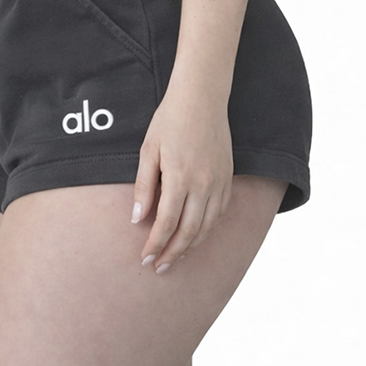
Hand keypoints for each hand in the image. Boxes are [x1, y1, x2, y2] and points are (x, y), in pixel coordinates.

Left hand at [131, 81, 233, 272]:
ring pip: (207, 226)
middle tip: (159, 267)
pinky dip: (208, 228)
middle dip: (172, 253)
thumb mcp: (148, 149)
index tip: (145, 259)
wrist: (201, 97)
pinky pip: (220, 212)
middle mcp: (203, 184)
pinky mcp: (228, 177)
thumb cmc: (170, 120)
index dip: (155, 244)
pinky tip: (197, 234)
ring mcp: (218, 181)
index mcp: (179, 177)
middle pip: (189, 232)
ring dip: (192, 246)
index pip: (167, 223)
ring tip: (176, 256)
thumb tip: (137, 218)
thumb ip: (144, 186)